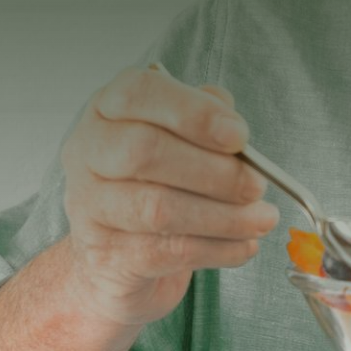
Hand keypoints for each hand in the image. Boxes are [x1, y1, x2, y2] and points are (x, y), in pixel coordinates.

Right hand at [59, 65, 278, 324]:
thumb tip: (231, 122)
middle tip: (257, 186)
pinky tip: (244, 245)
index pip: (139, 92)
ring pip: (158, 208)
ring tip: (262, 220)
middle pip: (145, 151)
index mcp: (107, 111)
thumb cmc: (151, 185)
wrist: (110, 258)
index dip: (194, 112)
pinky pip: (169, 252)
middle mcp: (88, 152)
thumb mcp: (175, 141)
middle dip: (215, 170)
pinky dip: (218, 250)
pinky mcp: (107, 256)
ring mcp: (90, 207)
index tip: (240, 135)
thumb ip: (203, 120)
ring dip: (225, 216)